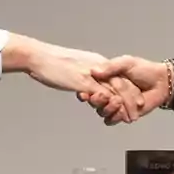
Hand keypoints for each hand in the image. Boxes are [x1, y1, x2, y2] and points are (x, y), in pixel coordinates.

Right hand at [2, 34, 144, 120]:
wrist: (38, 55)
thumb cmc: (51, 61)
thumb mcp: (72, 66)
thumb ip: (82, 73)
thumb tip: (86, 83)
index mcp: (96, 62)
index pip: (118, 76)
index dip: (128, 90)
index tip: (134, 101)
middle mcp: (98, 67)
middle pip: (122, 84)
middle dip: (132, 101)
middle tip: (136, 114)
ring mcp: (91, 75)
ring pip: (116, 91)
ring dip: (125, 106)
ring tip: (129, 118)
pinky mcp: (84, 82)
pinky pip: (103, 95)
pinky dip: (111, 105)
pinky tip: (115, 114)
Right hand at [80, 55, 170, 124]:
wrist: (162, 83)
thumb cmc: (145, 70)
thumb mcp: (126, 63)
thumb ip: (110, 67)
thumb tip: (93, 71)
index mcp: (106, 80)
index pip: (89, 88)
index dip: (84, 92)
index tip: (83, 93)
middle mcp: (109, 93)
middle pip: (94, 102)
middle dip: (96, 101)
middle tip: (104, 96)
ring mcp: (116, 105)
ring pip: (102, 112)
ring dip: (107, 109)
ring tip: (118, 102)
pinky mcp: (124, 114)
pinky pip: (112, 120)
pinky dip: (115, 117)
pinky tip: (122, 111)